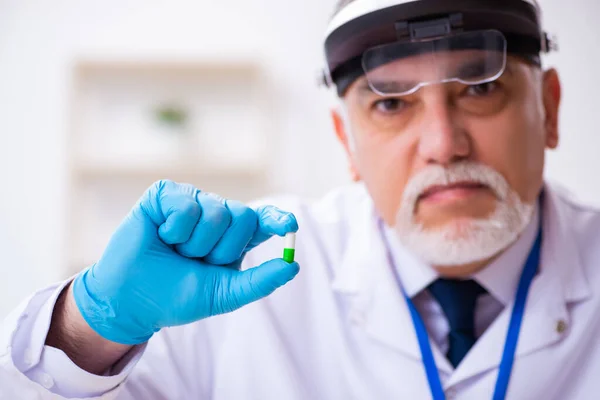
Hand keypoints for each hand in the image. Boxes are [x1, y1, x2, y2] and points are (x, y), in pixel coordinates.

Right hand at [72, 180, 298, 344]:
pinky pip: (188, 205)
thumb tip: (293, 264)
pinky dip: (176, 230)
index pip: (262, 221)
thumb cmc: (177, 296)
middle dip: (222, 249)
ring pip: (217, 212)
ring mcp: (193, 202)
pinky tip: (162, 236)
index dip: (277, 220)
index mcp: (233, 239)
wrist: (132, 299)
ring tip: (177, 251)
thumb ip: (260, 282)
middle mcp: (217, 216)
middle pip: (244, 217)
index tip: (289, 226)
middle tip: (198, 262)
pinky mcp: (166, 194)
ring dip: (196, 244)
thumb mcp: (224, 294)